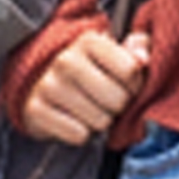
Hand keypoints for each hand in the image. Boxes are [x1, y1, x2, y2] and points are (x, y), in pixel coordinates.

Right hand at [14, 30, 149, 145]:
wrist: (42, 84)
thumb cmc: (90, 70)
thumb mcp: (116, 52)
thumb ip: (139, 48)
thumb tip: (143, 59)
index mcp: (89, 42)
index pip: (131, 70)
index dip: (135, 83)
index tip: (124, 83)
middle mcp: (66, 60)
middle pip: (118, 100)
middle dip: (118, 106)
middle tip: (107, 100)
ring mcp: (48, 85)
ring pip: (101, 121)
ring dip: (101, 121)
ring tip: (90, 108)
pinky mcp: (36, 110)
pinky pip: (79, 135)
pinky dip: (82, 133)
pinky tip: (74, 119)